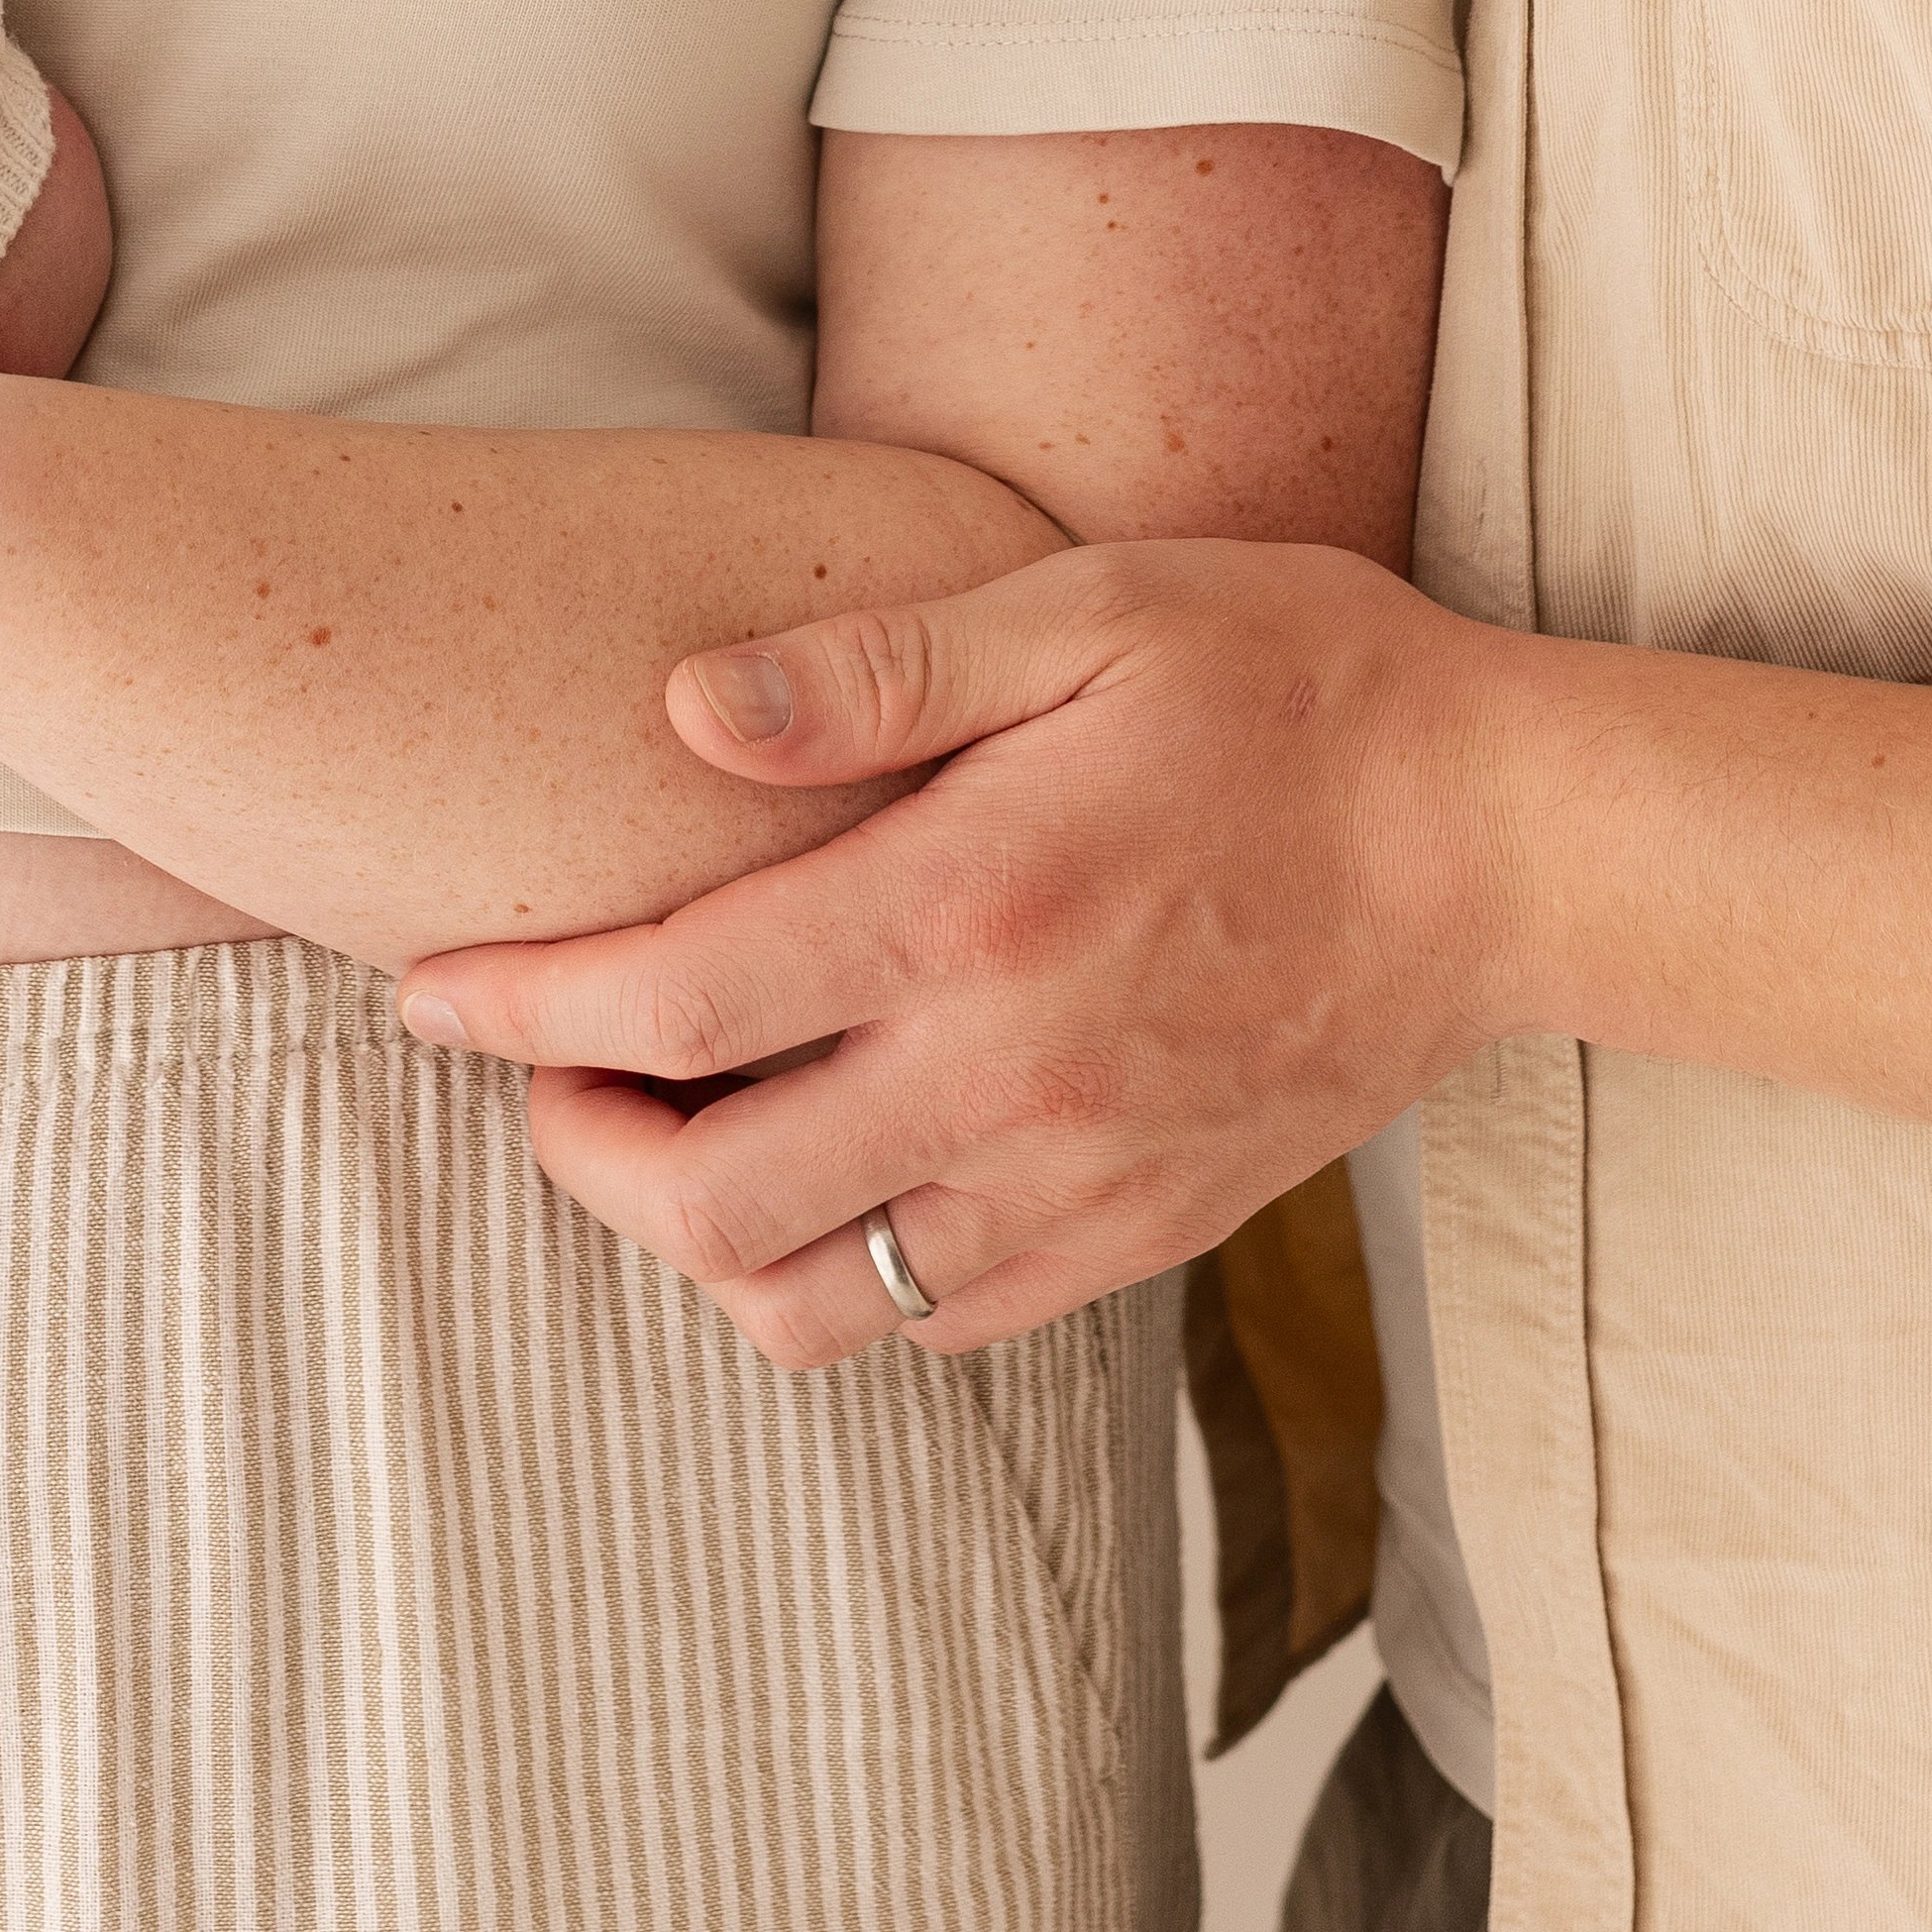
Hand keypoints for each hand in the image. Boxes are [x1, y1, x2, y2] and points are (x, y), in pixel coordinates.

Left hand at [398, 540, 1516, 1364]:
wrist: (1502, 842)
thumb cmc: (1291, 686)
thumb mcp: (1086, 609)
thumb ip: (879, 666)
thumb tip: (681, 704)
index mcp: (972, 904)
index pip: (675, 1003)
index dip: (520, 1008)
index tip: (428, 989)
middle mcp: (1010, 1073)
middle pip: (710, 1203)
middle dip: (577, 1151)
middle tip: (541, 1071)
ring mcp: (1079, 1179)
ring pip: (816, 1304)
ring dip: (697, 1243)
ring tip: (663, 1142)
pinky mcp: (1142, 1235)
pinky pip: (944, 1322)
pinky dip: (843, 1281)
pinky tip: (823, 1179)